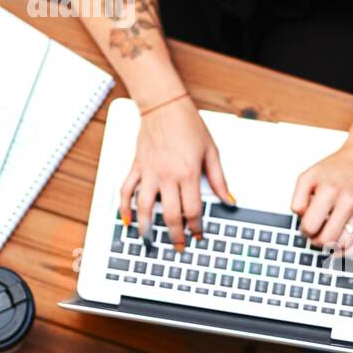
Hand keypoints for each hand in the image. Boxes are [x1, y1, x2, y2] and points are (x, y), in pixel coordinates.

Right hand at [118, 96, 230, 248]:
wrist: (164, 106)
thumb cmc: (188, 125)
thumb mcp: (211, 151)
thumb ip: (219, 179)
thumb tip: (229, 200)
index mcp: (188, 173)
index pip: (192, 210)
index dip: (196, 227)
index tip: (198, 235)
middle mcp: (167, 176)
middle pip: (169, 214)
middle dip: (175, 235)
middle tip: (178, 245)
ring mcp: (149, 172)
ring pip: (144, 207)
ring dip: (146, 227)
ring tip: (149, 241)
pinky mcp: (136, 167)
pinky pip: (126, 190)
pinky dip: (123, 207)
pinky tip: (126, 220)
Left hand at [290, 140, 352, 253]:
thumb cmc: (336, 167)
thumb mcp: (309, 175)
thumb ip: (298, 197)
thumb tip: (299, 217)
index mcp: (328, 191)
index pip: (310, 225)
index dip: (303, 228)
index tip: (305, 224)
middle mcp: (347, 201)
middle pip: (326, 238)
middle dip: (315, 239)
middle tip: (314, 233)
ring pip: (343, 244)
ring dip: (331, 246)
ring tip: (326, 237)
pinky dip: (350, 251)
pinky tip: (341, 247)